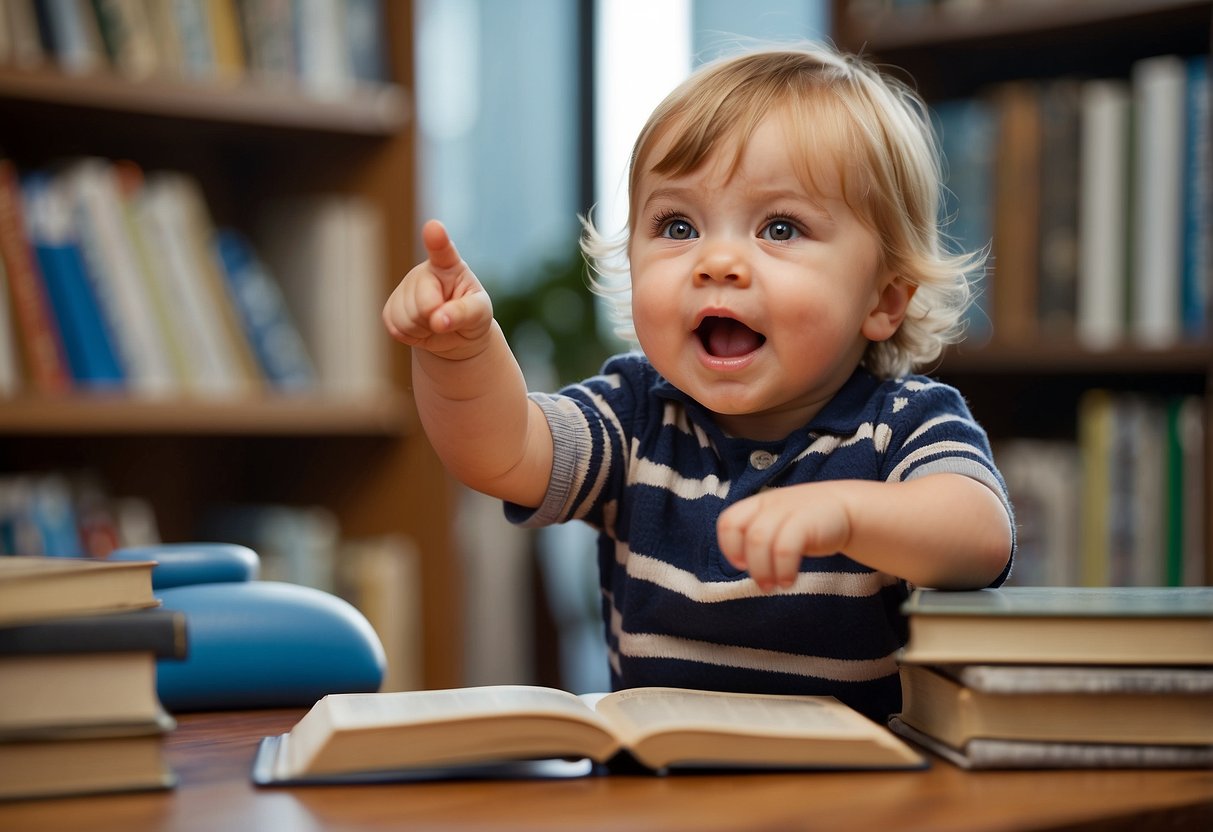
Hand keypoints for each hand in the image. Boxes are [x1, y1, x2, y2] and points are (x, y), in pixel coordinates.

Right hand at [383, 220, 494, 358]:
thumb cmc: (472, 317)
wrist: (455, 335)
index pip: (442, 250)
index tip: (434, 228)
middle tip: (447, 318)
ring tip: (435, 322)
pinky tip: (421, 328)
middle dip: (436, 319)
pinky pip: (396, 328)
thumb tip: (438, 320)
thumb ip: (464, 314)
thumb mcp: (480, 314)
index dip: (436, 239)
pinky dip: (412, 336)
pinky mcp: (390, 308)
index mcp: (449, 266)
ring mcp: (404, 288)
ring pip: (407, 319)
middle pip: (423, 303)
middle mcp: (423, 272)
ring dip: (424, 330)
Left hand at [716, 484, 851, 591]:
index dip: (729, 547)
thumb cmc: (807, 524)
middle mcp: (770, 505)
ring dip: (764, 571)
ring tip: (774, 586)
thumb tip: (742, 564)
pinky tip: (789, 581)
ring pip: (760, 541)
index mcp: (758, 504)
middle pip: (746, 535)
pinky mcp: (807, 521)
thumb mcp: (778, 524)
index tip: (741, 565)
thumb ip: (758, 538)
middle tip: (762, 584)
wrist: (847, 509)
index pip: (728, 522)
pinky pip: (785, 547)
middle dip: (751, 565)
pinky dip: (783, 569)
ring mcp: (788, 510)